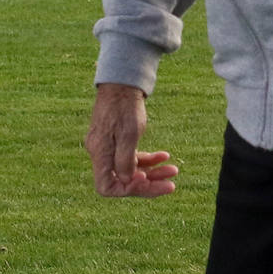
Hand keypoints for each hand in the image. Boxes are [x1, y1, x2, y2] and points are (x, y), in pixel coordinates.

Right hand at [85, 83, 177, 197]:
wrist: (122, 83)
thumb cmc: (125, 106)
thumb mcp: (129, 134)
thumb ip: (125, 160)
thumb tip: (126, 182)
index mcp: (100, 153)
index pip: (107, 187)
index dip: (128, 190)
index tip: (146, 181)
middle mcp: (101, 153)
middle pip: (123, 181)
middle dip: (148, 184)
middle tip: (171, 184)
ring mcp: (109, 148)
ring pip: (131, 170)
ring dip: (152, 172)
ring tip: (173, 169)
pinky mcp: (116, 141)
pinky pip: (132, 157)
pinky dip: (148, 159)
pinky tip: (164, 156)